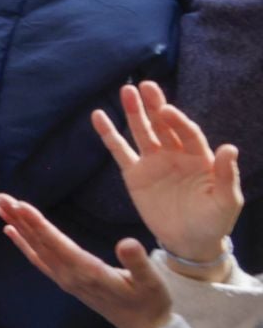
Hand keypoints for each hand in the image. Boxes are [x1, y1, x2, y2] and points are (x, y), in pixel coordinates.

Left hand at [0, 194, 173, 327]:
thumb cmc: (150, 302)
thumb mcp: (151, 282)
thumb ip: (138, 263)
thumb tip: (127, 243)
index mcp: (88, 272)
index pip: (57, 244)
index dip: (38, 224)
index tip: (20, 205)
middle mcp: (69, 275)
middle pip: (40, 242)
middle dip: (19, 218)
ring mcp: (65, 279)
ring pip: (36, 248)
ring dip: (17, 226)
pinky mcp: (65, 281)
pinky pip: (38, 259)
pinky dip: (23, 244)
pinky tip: (10, 230)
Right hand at [93, 82, 242, 267]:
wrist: (190, 242)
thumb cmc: (214, 222)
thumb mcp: (226, 201)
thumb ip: (226, 175)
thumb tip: (229, 147)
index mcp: (199, 158)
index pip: (187, 133)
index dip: (178, 121)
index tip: (167, 110)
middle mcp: (175, 154)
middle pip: (163, 125)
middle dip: (155, 105)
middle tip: (145, 85)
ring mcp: (153, 162)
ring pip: (141, 132)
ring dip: (134, 112)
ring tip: (126, 91)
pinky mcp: (134, 174)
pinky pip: (119, 151)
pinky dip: (109, 134)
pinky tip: (99, 116)